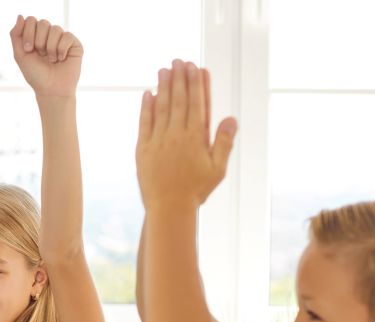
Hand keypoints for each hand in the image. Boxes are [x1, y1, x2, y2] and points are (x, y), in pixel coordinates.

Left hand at [10, 15, 82, 97]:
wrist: (51, 90)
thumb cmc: (36, 75)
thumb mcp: (20, 55)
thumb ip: (16, 35)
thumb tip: (20, 15)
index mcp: (36, 36)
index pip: (31, 20)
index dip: (28, 33)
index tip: (28, 49)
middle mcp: (49, 35)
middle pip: (43, 23)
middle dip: (39, 41)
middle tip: (40, 54)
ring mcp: (62, 38)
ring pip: (55, 29)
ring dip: (50, 48)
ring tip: (51, 60)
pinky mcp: (74, 44)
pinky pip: (66, 36)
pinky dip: (61, 50)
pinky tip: (61, 60)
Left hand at [136, 61, 236, 209]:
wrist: (168, 208)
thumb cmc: (196, 190)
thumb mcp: (217, 168)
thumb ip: (223, 142)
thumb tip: (231, 119)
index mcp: (196, 138)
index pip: (197, 104)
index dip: (197, 84)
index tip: (196, 67)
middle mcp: (177, 135)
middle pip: (179, 100)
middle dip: (179, 79)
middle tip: (179, 60)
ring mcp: (158, 141)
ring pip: (161, 108)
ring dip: (163, 87)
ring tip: (164, 69)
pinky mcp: (143, 149)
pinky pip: (144, 123)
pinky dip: (146, 107)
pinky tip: (147, 93)